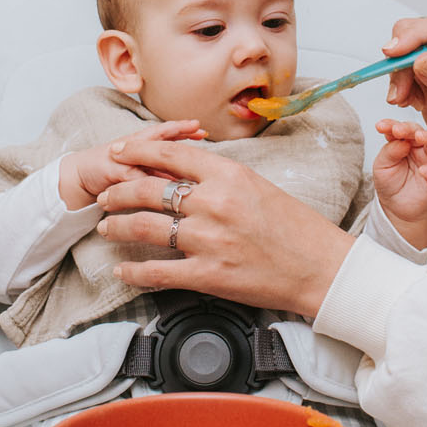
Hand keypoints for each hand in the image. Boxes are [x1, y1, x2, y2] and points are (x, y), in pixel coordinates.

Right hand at [57, 120, 204, 209]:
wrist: (77, 178)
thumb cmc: (111, 174)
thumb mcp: (138, 170)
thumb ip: (160, 170)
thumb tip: (190, 178)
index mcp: (140, 145)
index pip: (165, 133)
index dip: (184, 129)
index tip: (203, 129)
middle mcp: (132, 146)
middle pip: (158, 137)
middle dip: (179, 132)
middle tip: (199, 130)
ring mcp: (121, 157)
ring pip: (148, 156)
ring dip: (168, 157)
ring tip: (188, 160)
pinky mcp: (112, 171)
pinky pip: (134, 176)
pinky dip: (149, 181)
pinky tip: (162, 186)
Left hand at [92, 140, 353, 316]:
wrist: (321, 267)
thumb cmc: (297, 228)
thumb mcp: (259, 186)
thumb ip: (221, 179)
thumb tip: (185, 175)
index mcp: (229, 174)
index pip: (170, 155)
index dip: (136, 152)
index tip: (118, 152)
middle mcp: (214, 203)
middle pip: (148, 190)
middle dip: (118, 191)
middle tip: (105, 195)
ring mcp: (208, 239)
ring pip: (144, 227)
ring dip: (117, 226)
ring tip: (106, 227)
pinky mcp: (208, 274)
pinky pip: (157, 270)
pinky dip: (134, 270)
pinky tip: (122, 270)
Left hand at [373, 119, 426, 248]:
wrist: (396, 207)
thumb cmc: (389, 183)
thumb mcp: (382, 166)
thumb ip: (390, 151)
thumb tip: (401, 140)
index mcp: (404, 141)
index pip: (400, 129)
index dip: (391, 125)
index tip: (380, 126)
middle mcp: (419, 147)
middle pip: (419, 131)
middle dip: (409, 128)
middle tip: (398, 129)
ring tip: (419, 137)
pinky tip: (423, 170)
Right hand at [385, 13, 426, 171]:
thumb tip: (422, 59)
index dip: (417, 36)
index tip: (394, 53)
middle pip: (421, 28)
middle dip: (403, 59)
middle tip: (398, 90)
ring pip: (405, 44)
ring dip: (399, 74)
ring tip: (404, 100)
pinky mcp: (426, 56)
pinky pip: (401, 60)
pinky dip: (399, 80)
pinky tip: (410, 99)